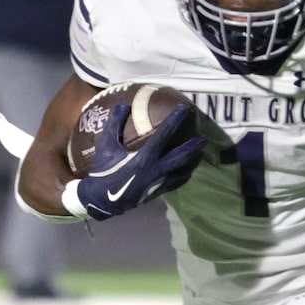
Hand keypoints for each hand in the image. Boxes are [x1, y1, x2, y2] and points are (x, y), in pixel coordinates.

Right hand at [70, 104, 201, 219]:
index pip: (164, 134)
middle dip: (194, 145)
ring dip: (194, 159)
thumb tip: (123, 105)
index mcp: (144, 157)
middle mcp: (156, 169)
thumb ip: (114, 125)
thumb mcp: (106, 147)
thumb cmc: (103, 171)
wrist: (101, 199)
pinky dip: (186, 174)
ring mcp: (160, 181)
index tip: (184, 109)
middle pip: (182, 155)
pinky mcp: (160, 191)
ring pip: (184, 169)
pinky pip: (178, 181)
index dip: (175, 120)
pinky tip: (189, 169)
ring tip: (201, 151)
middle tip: (203, 136)